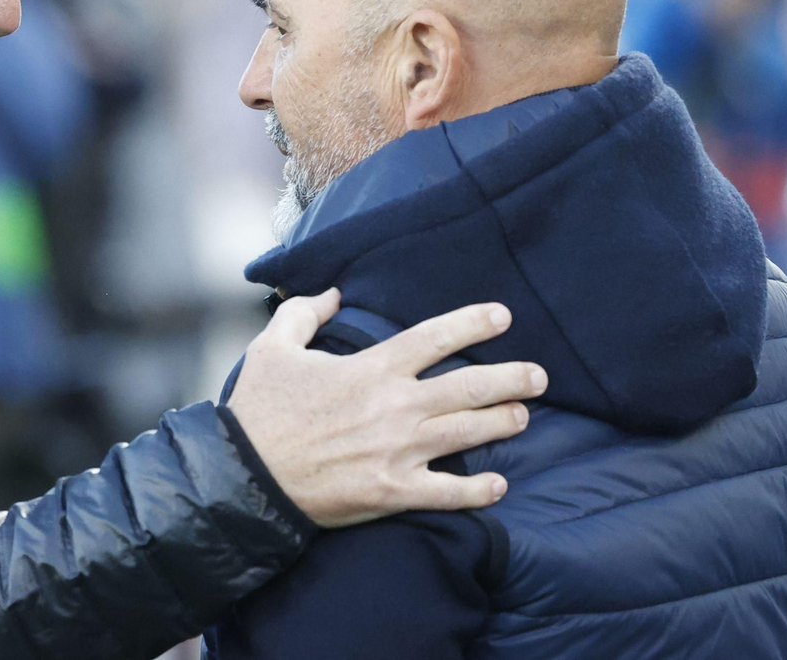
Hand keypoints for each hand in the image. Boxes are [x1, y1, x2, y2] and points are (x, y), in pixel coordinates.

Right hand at [226, 289, 546, 527]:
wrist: (248, 477)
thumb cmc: (260, 412)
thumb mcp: (272, 349)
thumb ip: (302, 313)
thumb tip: (331, 293)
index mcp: (371, 370)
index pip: (434, 338)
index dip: (472, 324)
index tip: (502, 317)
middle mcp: (395, 407)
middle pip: (469, 387)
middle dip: (511, 379)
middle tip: (538, 376)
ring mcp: (399, 452)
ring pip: (469, 433)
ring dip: (503, 423)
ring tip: (523, 416)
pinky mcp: (394, 492)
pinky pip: (449, 492)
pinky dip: (478, 490)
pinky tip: (498, 484)